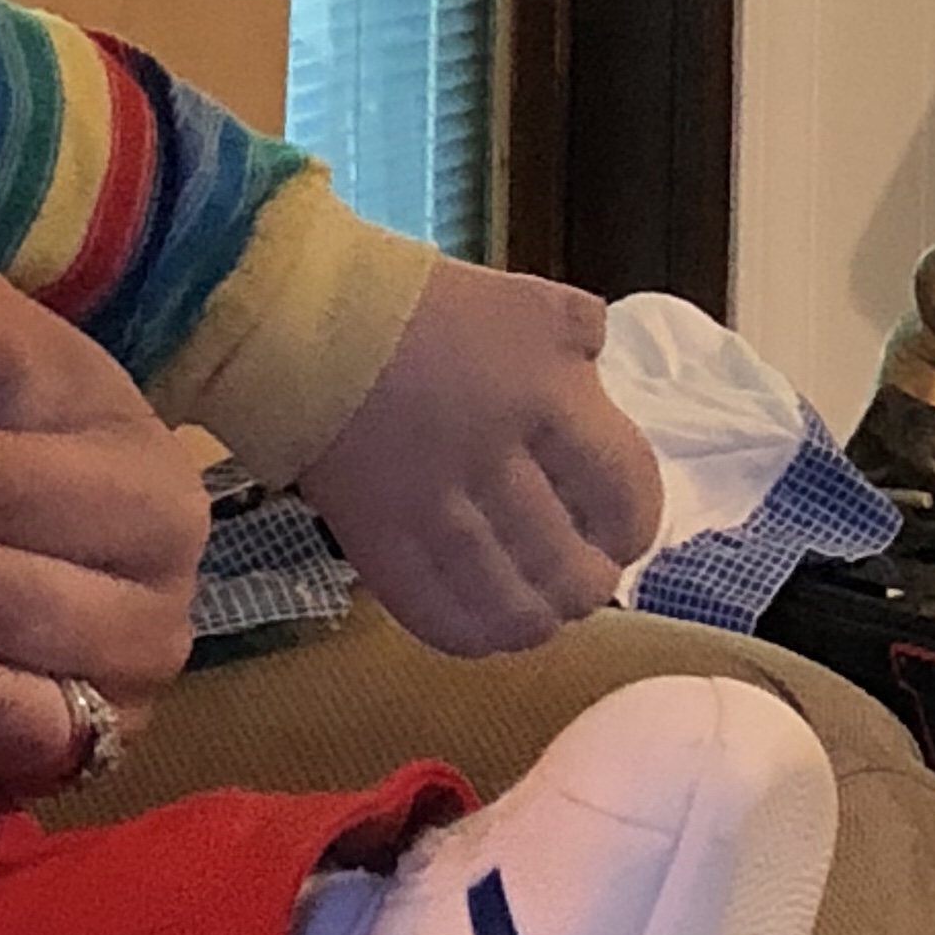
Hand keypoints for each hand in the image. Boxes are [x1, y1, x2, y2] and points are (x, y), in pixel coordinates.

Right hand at [295, 251, 659, 654]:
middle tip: (582, 579)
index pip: (623, 493)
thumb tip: (597, 374)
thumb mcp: (525, 300)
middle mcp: (497, 464)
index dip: (633, 527)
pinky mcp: (377, 543)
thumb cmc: (419, 303)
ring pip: (511, 606)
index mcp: (546, 398)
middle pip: (571, 567)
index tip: (620, 533)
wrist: (302, 320)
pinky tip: (485, 628)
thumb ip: (577, 337)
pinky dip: (472, 634)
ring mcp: (434, 512)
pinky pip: (437, 615)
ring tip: (539, 610)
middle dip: (587, 585)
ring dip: (538, 618)